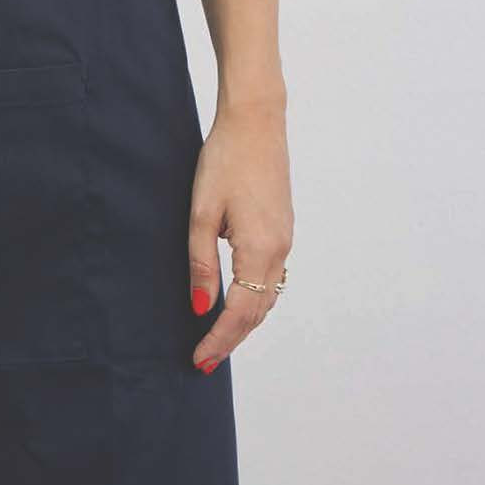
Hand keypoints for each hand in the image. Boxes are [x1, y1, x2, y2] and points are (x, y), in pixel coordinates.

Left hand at [188, 97, 292, 372]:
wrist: (256, 123)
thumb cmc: (224, 161)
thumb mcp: (201, 213)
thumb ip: (201, 263)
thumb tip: (201, 308)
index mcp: (260, 248)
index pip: (240, 312)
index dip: (219, 340)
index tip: (199, 360)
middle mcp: (279, 250)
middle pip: (258, 312)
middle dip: (231, 340)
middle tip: (204, 362)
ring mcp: (285, 240)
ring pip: (268, 297)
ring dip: (244, 323)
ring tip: (217, 341)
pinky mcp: (282, 230)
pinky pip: (272, 278)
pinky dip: (255, 300)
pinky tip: (237, 304)